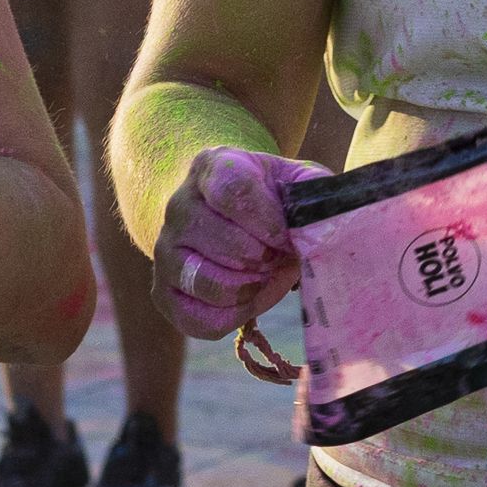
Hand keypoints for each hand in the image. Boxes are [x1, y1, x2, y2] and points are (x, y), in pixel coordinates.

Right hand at [151, 145, 323, 339]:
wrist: (221, 215)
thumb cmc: (267, 199)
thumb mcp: (293, 181)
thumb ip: (315, 191)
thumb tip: (324, 225)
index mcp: (212, 167)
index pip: (231, 189)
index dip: (266, 220)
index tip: (286, 236)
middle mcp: (178, 205)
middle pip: (222, 241)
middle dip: (264, 258)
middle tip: (278, 257)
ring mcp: (164, 250)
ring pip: (208, 283)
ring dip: (250, 288)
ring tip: (264, 276)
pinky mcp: (163, 291)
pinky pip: (198, 320)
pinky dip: (234, 317)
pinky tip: (248, 298)